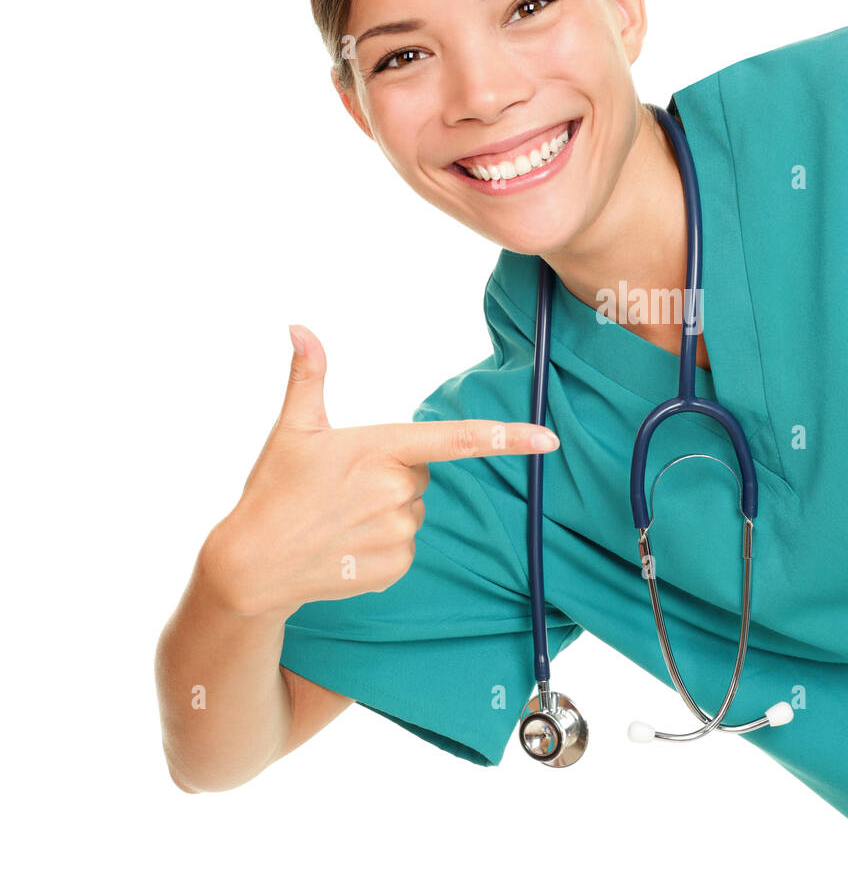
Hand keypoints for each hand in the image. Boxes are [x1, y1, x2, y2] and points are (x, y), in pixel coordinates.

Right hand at [199, 324, 559, 619]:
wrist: (252, 566)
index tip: (548, 439)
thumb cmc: (273, 491)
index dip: (508, 438)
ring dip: (386, 513)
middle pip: (421, 475)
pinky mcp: (396, 567)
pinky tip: (346, 547)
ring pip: (413, 511)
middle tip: (344, 488)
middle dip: (392, 477)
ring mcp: (398, 532)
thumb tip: (299, 327)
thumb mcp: (292, 429)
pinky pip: (406, 546)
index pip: (457, 438)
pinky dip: (381, 546)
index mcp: (379, 448)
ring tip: (340, 520)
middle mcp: (396, 490)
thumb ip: (308, 376)